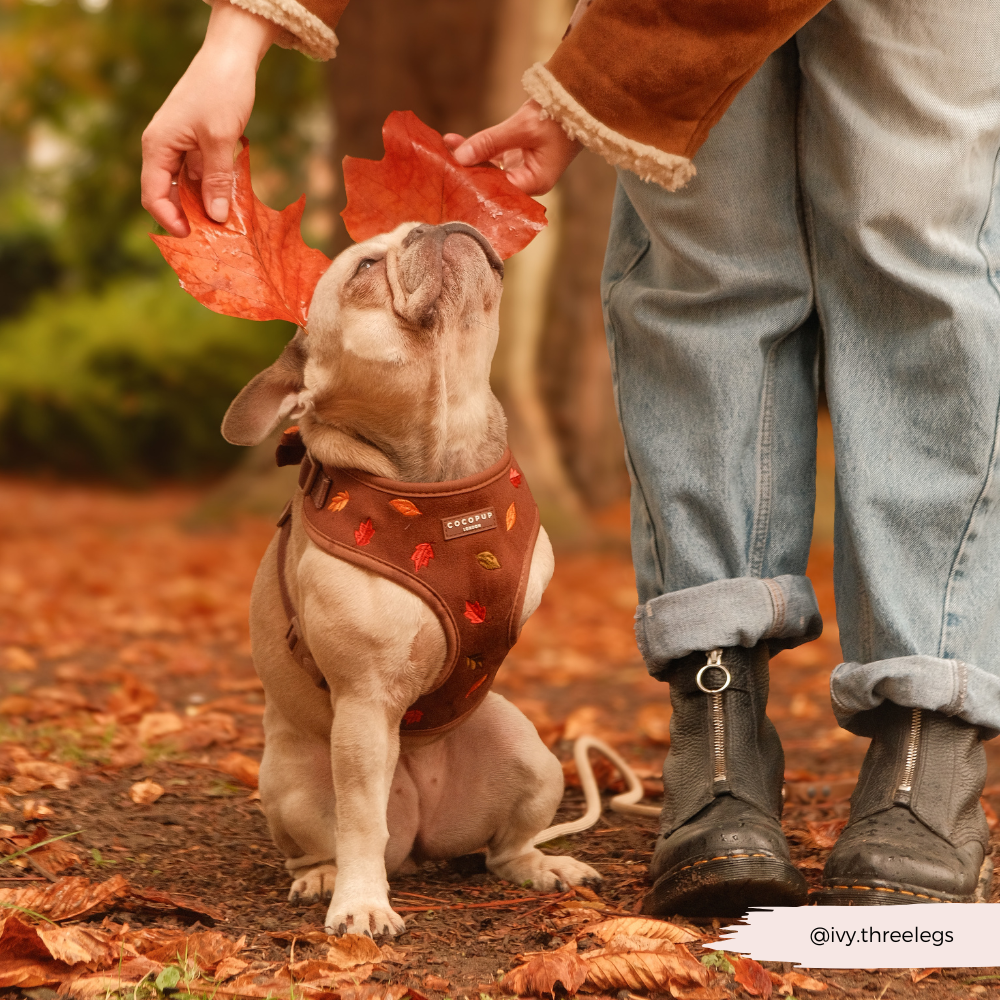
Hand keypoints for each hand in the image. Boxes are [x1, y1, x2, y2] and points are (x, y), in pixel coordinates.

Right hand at [141, 1, 277, 235]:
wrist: (231, 57)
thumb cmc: (221, 91)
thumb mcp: (220, 139)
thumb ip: (217, 180)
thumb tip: (217, 217)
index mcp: (158, 146)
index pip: (154, 195)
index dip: (170, 221)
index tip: (192, 239)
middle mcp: (164, 148)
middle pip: (168, 195)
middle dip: (188, 218)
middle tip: (212, 240)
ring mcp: (181, 147)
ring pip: (187, 188)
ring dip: (203, 207)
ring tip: (224, 228)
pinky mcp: (198, 145)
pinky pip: (201, 177)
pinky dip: (213, 191)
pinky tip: (230, 205)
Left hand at [445, 100, 580, 195]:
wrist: (577, 97)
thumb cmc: (558, 115)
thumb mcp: (521, 128)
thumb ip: (490, 142)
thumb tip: (460, 157)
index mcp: (534, 182)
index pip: (498, 192)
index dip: (474, 186)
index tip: (451, 177)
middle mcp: (528, 181)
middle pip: (491, 182)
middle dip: (467, 171)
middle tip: (442, 162)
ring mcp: (522, 169)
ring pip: (489, 169)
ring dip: (469, 158)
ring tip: (445, 148)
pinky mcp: (518, 156)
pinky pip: (492, 157)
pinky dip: (477, 150)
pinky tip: (457, 143)